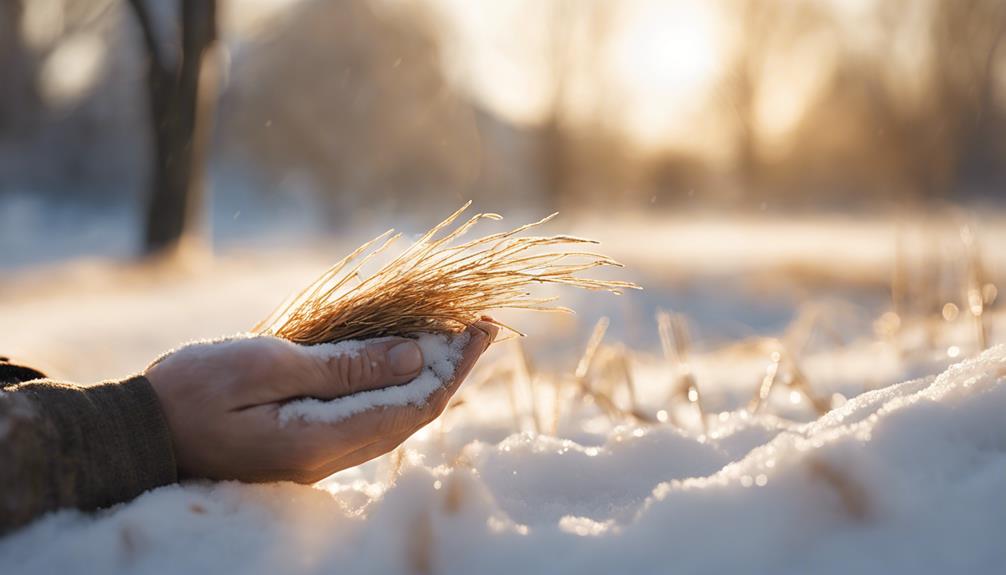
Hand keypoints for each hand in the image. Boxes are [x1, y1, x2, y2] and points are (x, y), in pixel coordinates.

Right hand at [144, 321, 497, 482]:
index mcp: (323, 438)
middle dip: (450, 370)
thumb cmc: (193, 392)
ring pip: (393, 419)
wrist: (140, 434)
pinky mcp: (304, 445)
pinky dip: (392, 388)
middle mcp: (330, 456)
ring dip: (425, 379)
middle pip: (413, 416)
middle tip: (479, 328)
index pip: (414, 406)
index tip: (481, 329)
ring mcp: (317, 455)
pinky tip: (401, 363)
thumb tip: (412, 357)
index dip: (453, 367)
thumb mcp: (267, 366)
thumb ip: (343, 367)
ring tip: (453, 340)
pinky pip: (366, 419)